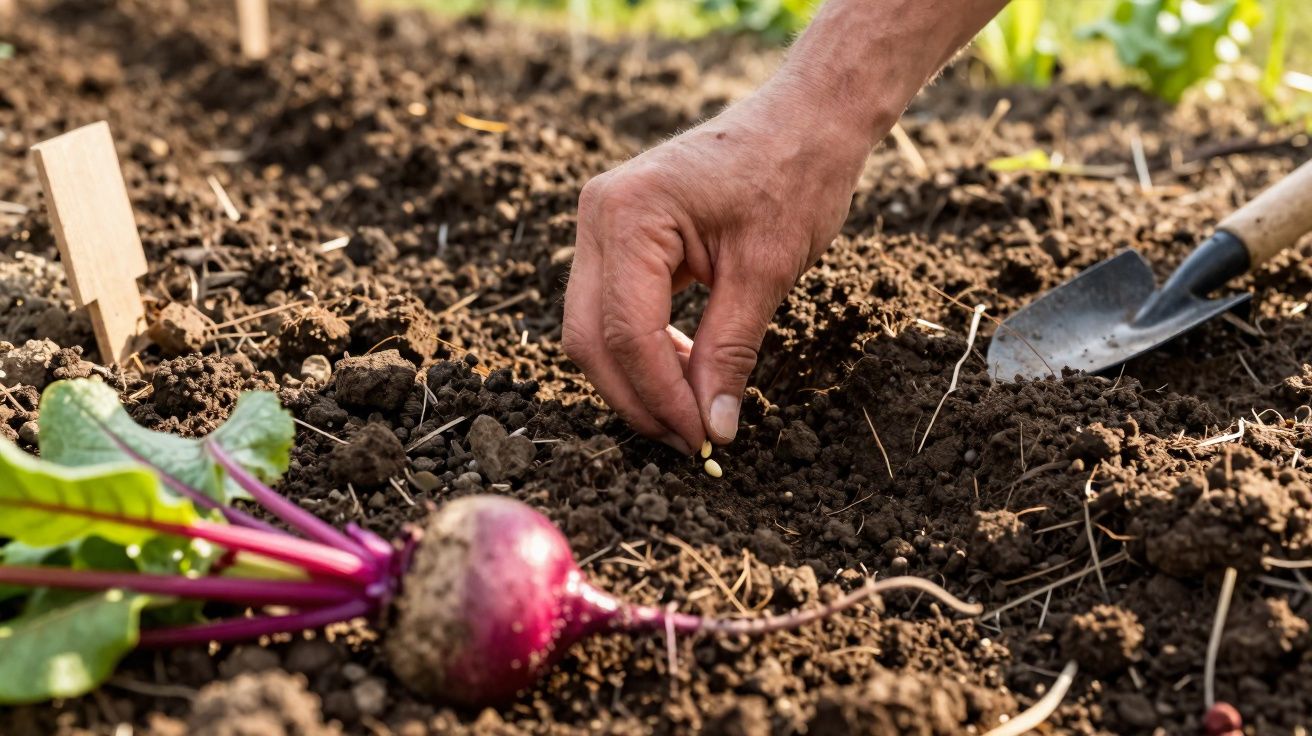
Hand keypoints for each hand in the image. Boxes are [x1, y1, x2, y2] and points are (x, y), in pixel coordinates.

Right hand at [563, 87, 880, 453]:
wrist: (804, 120)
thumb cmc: (794, 177)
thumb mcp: (766, 273)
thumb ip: (730, 353)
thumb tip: (713, 430)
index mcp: (629, 213)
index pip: (626, 331)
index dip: (660, 397)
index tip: (702, 441)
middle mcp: (598, 215)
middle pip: (591, 336)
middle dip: (638, 398)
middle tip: (692, 442)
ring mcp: (600, 223)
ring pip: (594, 329)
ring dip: (638, 379)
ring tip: (694, 413)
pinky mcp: (616, 235)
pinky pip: (612, 308)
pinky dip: (643, 350)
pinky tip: (687, 370)